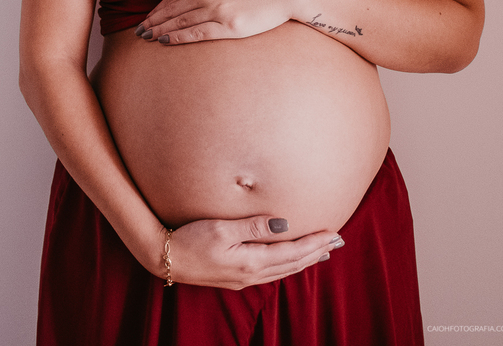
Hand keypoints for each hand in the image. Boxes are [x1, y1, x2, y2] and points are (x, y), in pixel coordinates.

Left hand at [137, 0, 301, 43]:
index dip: (156, 8)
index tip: (145, 17)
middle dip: (152, 21)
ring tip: (147, 38)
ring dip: (159, 30)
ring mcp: (216, 10)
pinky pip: (196, 34)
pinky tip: (165, 41)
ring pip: (179, 22)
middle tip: (138, 32)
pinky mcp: (228, 26)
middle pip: (171, 10)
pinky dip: (178, 38)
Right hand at [158, 215, 342, 289]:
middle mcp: (252, 274)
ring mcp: (244, 278)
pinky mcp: (235, 278)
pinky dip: (288, 265)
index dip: (315, 242)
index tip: (334, 233)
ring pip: (284, 270)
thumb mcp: (221, 229)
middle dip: (316, 252)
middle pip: (293, 264)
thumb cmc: (190, 240)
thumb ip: (253, 226)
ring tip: (321, 252)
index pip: (293, 251)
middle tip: (337, 241)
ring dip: (304, 260)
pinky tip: (289, 261)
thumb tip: (284, 224)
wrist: (165, 259)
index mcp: (252, 261)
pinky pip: (272, 272)